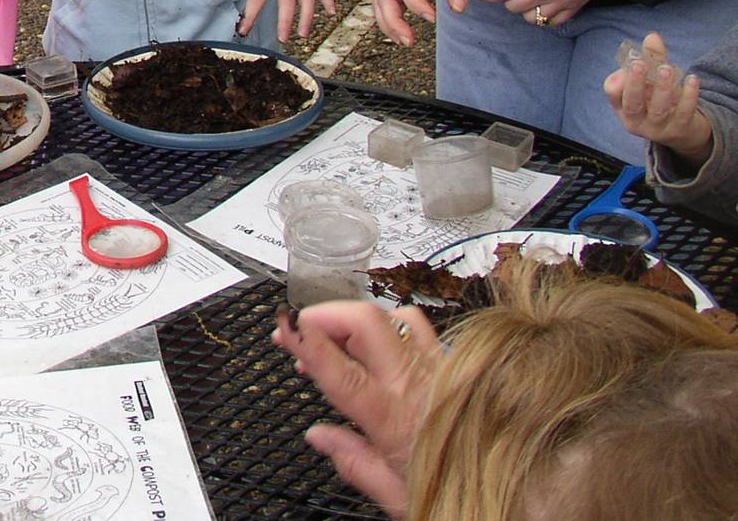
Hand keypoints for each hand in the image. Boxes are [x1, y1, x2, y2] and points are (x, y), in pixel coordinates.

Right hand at [272, 302, 441, 519]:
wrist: (524, 492)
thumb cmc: (462, 494)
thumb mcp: (399, 497)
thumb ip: (356, 464)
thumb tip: (319, 437)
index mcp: (394, 419)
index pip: (340, 369)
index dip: (307, 340)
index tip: (285, 325)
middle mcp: (417, 384)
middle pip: (364, 322)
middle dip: (325, 314)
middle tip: (301, 326)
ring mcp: (439, 368)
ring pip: (392, 316)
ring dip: (356, 318)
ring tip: (336, 334)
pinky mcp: (456, 364)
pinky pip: (420, 327)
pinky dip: (391, 325)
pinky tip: (382, 341)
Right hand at [372, 0, 481, 44]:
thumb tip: (456, 10)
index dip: (415, 4)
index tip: (433, 18)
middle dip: (393, 21)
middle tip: (410, 41)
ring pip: (381, 3)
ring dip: (388, 24)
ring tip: (406, 42)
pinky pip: (388, 5)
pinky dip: (390, 21)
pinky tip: (403, 35)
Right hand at [604, 32, 712, 162]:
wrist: (682, 132)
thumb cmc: (659, 102)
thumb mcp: (651, 83)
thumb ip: (651, 59)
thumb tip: (652, 36)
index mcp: (623, 107)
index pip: (613, 92)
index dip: (619, 78)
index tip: (632, 61)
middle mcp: (636, 121)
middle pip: (632, 104)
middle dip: (635, 83)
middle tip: (638, 64)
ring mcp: (658, 128)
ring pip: (658, 109)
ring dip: (662, 87)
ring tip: (667, 68)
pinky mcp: (680, 129)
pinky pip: (683, 112)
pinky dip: (688, 95)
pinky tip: (691, 79)